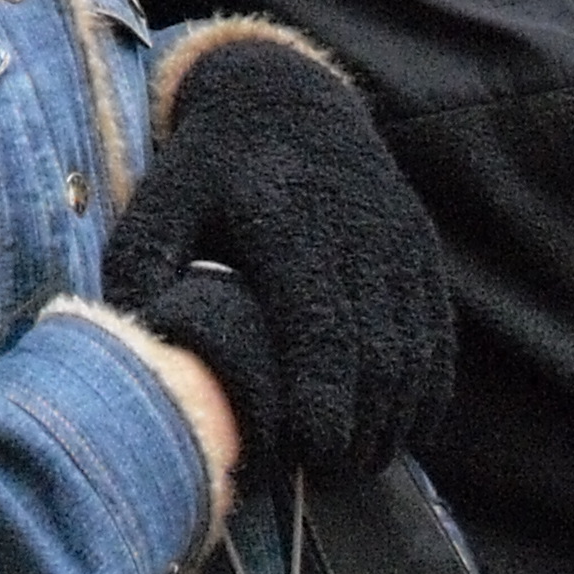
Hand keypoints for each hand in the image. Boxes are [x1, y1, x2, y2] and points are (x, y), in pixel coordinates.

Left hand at [102, 30, 455, 473]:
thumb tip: (135, 349)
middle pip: (377, 351)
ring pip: (415, 351)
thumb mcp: (159, 200)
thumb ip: (140, 270)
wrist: (286, 97)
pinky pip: (438, 336)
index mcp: (286, 217)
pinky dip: (424, 392)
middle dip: (359, 426)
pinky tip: (395, 430)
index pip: (320, 322)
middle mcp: (356, 227)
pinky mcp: (421, 250)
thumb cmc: (207, 168)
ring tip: (352, 464)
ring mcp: (398, 239)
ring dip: (393, 419)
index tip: (311, 450)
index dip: (324, 394)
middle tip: (323, 476)